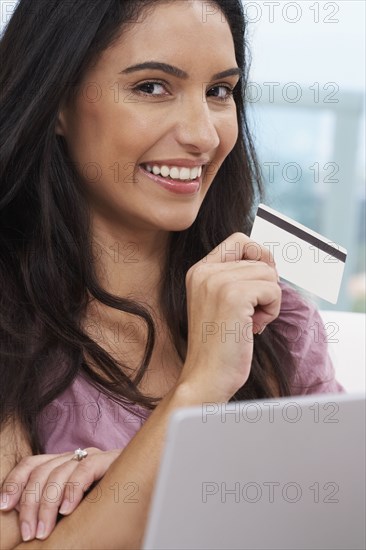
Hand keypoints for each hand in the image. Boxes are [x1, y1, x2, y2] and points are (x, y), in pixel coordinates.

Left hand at [0, 447, 119, 540]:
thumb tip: (29, 529)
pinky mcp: (109, 460)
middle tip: (29, 534)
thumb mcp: (72, 509)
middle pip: (41, 471)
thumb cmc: (105, 508)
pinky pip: (85, 468)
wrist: (145, 489)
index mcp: (61, 465)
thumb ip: (54, 510)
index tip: (4, 507)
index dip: (14, 483)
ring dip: (47, 505)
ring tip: (45, 531)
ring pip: (58, 472)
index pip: (31, 464)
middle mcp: (74, 457)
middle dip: (29, 504)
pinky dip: (73, 489)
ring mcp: (91, 457)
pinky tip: (68, 510)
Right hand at [179, 232, 280, 401]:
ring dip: (269, 300)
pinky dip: (272, 310)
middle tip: (253, 311)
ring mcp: (217, 282)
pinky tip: (254, 328)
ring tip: (251, 322)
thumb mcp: (220, 303)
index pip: (240, 241)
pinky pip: (273, 289)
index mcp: (199, 271)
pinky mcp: (234, 296)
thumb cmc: (219, 346)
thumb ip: (236, 278)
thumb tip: (270, 262)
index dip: (258, 257)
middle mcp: (205, 271)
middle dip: (265, 285)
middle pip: (259, 257)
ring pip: (269, 273)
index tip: (259, 285)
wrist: (205, 377)